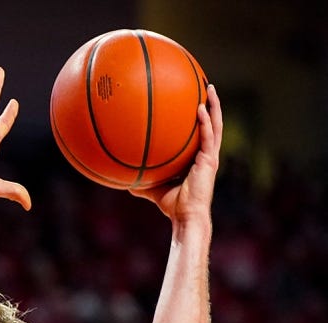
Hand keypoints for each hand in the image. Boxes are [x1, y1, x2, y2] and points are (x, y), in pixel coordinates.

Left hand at [131, 85, 222, 222]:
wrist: (186, 216)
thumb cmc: (173, 205)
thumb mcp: (154, 189)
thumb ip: (143, 182)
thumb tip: (124, 180)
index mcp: (198, 159)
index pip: (202, 134)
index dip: (202, 118)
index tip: (196, 101)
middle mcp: (207, 155)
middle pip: (213, 124)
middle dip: (212, 105)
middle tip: (207, 87)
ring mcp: (210, 157)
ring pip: (216, 126)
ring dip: (214, 106)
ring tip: (210, 88)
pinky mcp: (210, 161)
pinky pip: (208, 137)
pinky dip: (205, 122)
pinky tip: (200, 109)